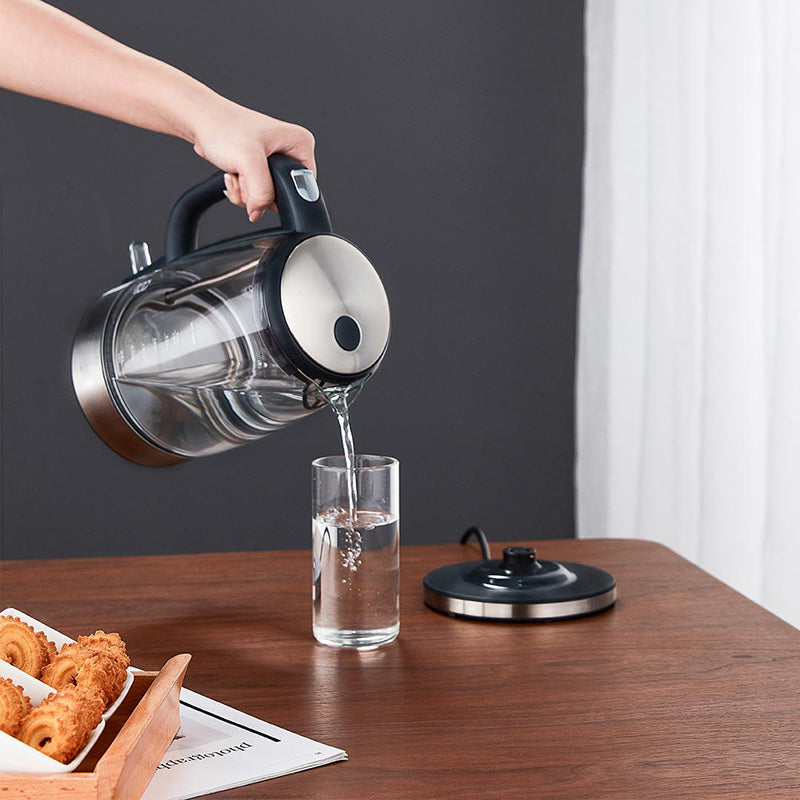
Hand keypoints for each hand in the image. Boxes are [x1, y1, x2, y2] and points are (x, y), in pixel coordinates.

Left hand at [190, 99, 315, 221]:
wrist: (200, 121)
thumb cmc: (223, 127)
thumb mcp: (249, 160)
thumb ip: (261, 191)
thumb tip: (259, 212)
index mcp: (300, 144)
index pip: (304, 186)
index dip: (282, 194)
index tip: (261, 183)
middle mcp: (290, 151)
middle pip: (283, 194)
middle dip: (258, 193)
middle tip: (244, 176)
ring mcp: (274, 161)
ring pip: (266, 197)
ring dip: (246, 192)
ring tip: (236, 172)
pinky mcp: (259, 168)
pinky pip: (255, 193)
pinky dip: (241, 190)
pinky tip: (232, 175)